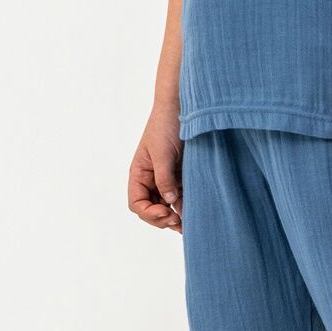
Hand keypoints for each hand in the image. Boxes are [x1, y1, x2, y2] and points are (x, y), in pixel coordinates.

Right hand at [128, 105, 183, 232]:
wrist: (183, 106)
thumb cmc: (165, 125)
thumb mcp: (162, 153)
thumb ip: (164, 178)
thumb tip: (169, 202)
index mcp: (139, 173)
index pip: (137, 203)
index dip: (148, 213)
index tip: (165, 213)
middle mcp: (150, 179)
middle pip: (151, 209)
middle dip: (162, 218)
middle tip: (178, 222)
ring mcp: (166, 178)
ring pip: (167, 205)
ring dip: (175, 215)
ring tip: (188, 224)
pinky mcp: (181, 175)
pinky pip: (181, 196)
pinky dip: (185, 205)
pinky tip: (194, 211)